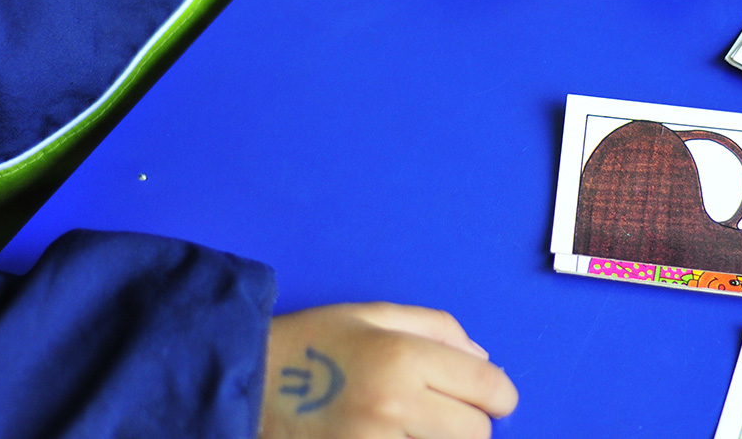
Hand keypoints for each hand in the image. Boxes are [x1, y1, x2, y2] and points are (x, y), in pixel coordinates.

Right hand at [260, 302, 516, 437]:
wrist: (243, 385)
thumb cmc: (311, 343)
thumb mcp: (373, 315)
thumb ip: (437, 329)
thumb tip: (483, 360)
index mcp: (404, 357)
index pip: (489, 389)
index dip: (498, 395)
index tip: (488, 398)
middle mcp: (396, 406)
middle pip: (476, 434)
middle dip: (472, 425)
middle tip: (447, 415)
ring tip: (419, 427)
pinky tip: (398, 437)